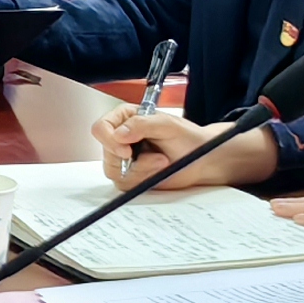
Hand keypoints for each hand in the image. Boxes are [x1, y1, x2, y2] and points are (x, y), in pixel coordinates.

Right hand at [92, 106, 267, 189]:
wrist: (202, 160)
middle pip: (107, 153)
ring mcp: (125, 159)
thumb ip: (142, 124)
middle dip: (134, 160)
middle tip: (159, 158)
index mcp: (126, 118)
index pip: (101, 128)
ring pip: (114, 171)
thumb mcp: (167, 125)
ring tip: (162, 162)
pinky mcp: (131, 176)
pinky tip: (158, 171)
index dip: (110, 141)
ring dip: (142, 170)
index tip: (126, 150)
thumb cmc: (188, 138)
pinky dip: (143, 179)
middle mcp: (121, 138)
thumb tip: (118, 134)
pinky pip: (125, 184)